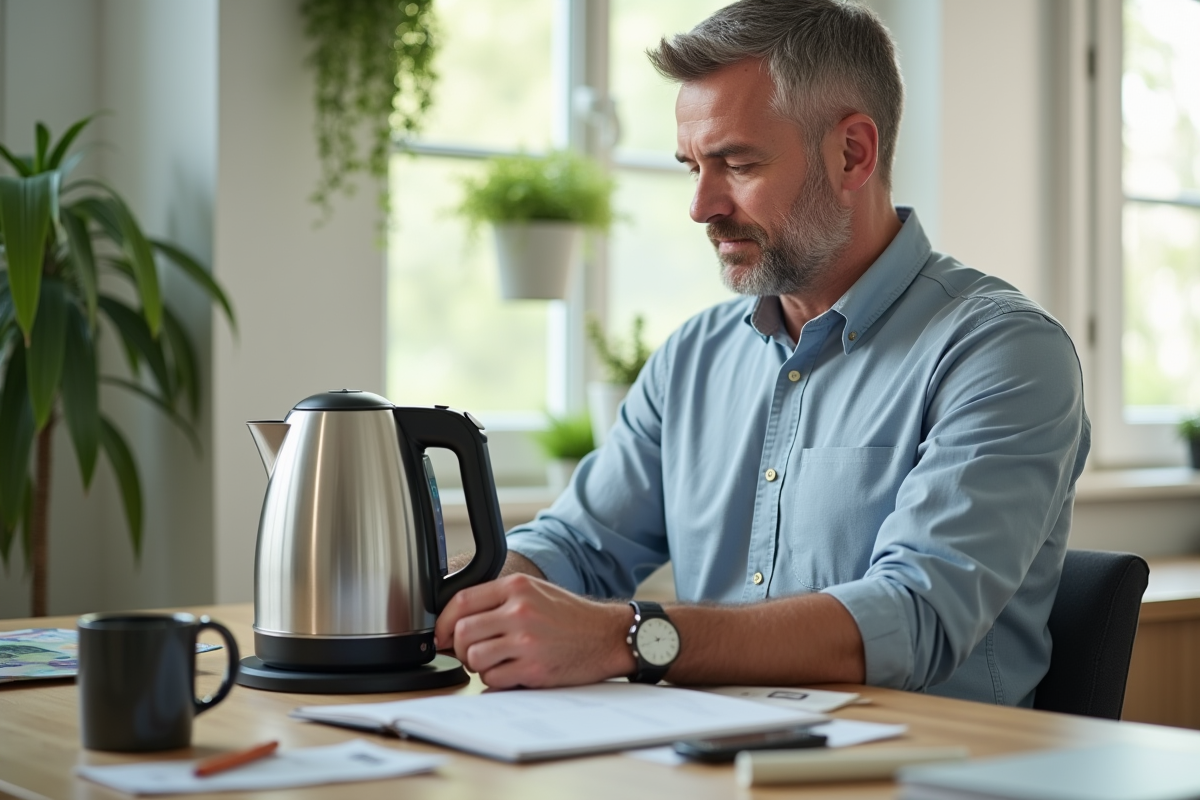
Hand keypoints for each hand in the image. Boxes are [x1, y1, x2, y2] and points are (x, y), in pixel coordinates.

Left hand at [434, 574, 635, 688]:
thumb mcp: (535, 591)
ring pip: (474, 657)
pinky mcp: (533, 669)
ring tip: (494, 661)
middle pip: (463, 631)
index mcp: (517, 587)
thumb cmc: (570, 616)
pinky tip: (510, 671)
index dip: (443, 622)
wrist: (606, 635)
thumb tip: (457, 621)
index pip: (461, 601)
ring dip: (477, 665)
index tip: (441, 634)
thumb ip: (498, 599)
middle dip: (459, 647)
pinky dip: (495, 679)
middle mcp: (520, 611)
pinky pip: (493, 679)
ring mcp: (527, 641)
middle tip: (470, 652)